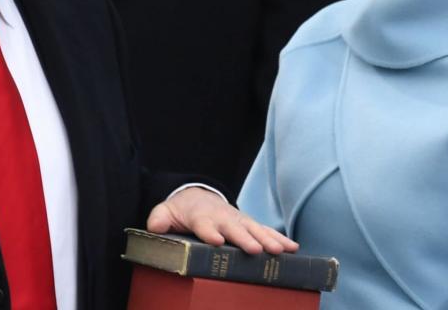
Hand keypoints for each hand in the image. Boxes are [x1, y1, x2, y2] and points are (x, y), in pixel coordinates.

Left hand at [146, 187, 298, 254]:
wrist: (198, 196)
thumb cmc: (182, 210)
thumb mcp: (166, 212)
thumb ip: (160, 219)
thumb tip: (155, 226)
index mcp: (201, 216)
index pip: (204, 224)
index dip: (209, 232)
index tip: (217, 240)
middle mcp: (223, 217)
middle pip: (234, 228)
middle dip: (244, 238)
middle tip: (254, 249)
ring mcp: (238, 220)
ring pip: (254, 229)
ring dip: (268, 240)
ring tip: (280, 251)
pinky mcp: (248, 224)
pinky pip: (266, 231)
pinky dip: (279, 238)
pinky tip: (293, 248)